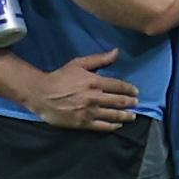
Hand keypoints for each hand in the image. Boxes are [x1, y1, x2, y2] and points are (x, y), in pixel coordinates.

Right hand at [18, 50, 138, 130]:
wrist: (42, 94)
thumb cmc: (60, 77)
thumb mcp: (79, 64)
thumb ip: (99, 59)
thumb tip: (116, 52)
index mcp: (95, 82)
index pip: (119, 86)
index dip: (130, 89)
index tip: (136, 92)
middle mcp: (94, 97)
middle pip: (119, 101)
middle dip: (130, 103)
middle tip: (136, 104)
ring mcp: (89, 111)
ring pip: (113, 115)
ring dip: (125, 116)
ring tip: (132, 116)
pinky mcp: (83, 123)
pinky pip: (102, 126)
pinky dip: (112, 126)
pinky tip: (118, 125)